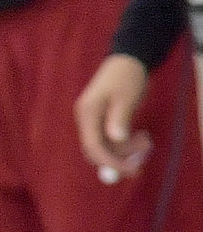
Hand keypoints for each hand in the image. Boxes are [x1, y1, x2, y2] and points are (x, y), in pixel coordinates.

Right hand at [73, 53, 154, 182]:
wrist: (126, 61)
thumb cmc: (126, 77)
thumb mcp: (126, 97)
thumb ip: (119, 118)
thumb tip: (116, 139)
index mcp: (87, 113)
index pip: (94, 146)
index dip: (111, 162)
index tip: (131, 170)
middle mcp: (85, 119)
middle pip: (96, 150)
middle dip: (120, 158)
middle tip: (144, 155)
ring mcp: (91, 120)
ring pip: (104, 146)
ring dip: (125, 150)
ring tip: (146, 139)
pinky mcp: (100, 121)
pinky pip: (109, 140)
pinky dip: (124, 143)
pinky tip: (138, 135)